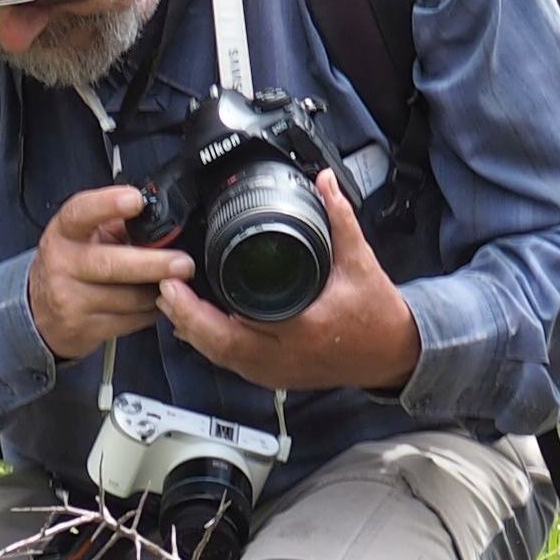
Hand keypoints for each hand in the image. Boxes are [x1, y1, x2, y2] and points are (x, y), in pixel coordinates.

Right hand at [28, 184, 192, 363]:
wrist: (40, 311)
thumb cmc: (71, 265)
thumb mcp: (84, 236)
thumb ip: (117, 224)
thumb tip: (160, 218)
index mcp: (64, 232)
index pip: (80, 212)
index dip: (107, 204)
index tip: (136, 200)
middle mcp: (62, 264)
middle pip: (110, 264)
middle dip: (152, 264)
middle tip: (183, 263)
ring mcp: (70, 300)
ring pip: (127, 299)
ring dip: (158, 292)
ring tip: (174, 284)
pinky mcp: (83, 328)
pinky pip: (129, 321)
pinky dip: (150, 313)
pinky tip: (155, 303)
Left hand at [156, 174, 423, 394]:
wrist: (395, 352)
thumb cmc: (378, 313)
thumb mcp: (360, 261)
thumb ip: (339, 219)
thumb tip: (324, 181)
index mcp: (302, 329)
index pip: (238, 325)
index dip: (199, 308)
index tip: (177, 282)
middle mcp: (285, 357)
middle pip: (218, 347)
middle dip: (186, 319)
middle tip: (164, 289)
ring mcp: (280, 372)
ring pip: (223, 359)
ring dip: (195, 333)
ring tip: (173, 302)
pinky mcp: (279, 377)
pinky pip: (235, 364)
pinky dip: (214, 345)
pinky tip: (199, 326)